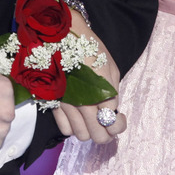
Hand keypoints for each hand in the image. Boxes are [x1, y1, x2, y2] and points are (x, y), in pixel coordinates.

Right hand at [51, 13, 123, 142]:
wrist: (63, 37)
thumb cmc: (90, 49)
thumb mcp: (111, 68)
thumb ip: (113, 92)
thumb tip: (112, 110)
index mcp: (100, 93)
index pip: (113, 125)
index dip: (120, 125)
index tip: (120, 117)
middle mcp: (83, 103)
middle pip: (98, 136)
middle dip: (107, 134)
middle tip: (109, 123)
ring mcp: (67, 105)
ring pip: (81, 135)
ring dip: (90, 131)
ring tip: (93, 119)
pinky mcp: (54, 103)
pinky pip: (64, 128)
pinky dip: (73, 128)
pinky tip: (78, 116)